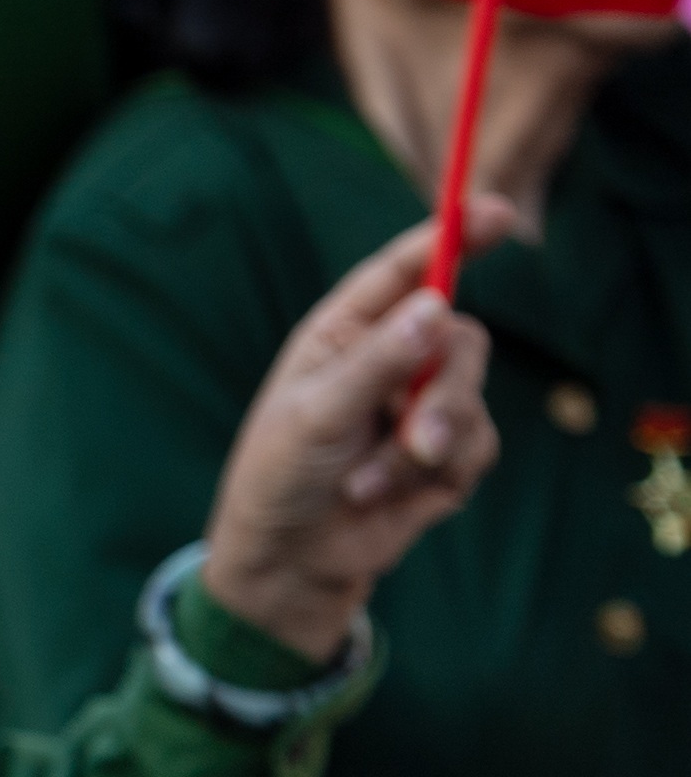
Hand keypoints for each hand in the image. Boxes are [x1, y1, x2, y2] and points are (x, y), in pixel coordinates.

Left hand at [193, 204, 510, 666]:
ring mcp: (422, 407)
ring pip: (473, 397)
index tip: (499, 214)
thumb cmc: (277, 479)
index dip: (454, 237)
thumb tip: (436, 308)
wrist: (287, 563)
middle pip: (463, 338)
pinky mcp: (446, 456)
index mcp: (344, 334)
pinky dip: (437, 475)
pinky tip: (388, 498)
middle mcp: (389, 361)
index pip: (407, 272)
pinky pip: (477, 447)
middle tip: (416, 437)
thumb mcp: (314, 417)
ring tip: (369, 483)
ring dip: (428, 446)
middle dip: (445, 390)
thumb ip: (377, 364)